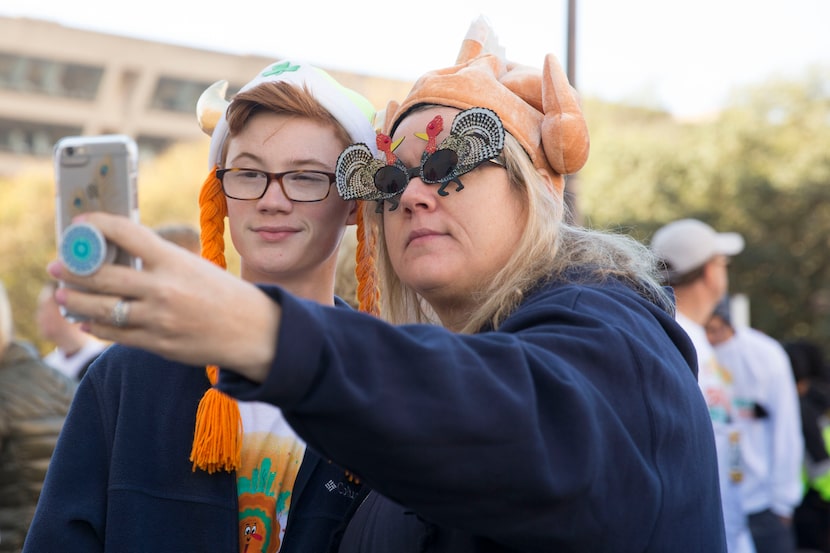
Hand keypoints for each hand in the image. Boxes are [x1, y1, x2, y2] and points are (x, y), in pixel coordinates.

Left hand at [48, 212, 276, 381]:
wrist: (253, 330)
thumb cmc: (223, 294)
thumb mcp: (193, 266)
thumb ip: (158, 261)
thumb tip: (116, 255)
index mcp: (174, 261)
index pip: (126, 233)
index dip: (96, 225)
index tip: (79, 224)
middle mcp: (163, 288)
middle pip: (101, 275)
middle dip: (71, 269)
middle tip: (56, 266)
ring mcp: (158, 318)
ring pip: (100, 309)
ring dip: (75, 300)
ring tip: (63, 295)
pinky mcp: (158, 344)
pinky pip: (115, 334)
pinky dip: (95, 327)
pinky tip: (87, 322)